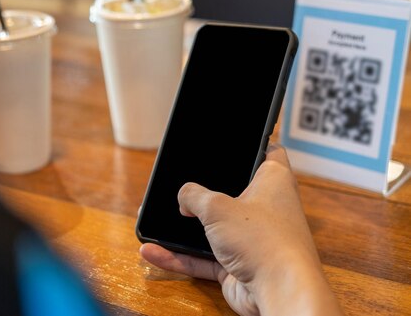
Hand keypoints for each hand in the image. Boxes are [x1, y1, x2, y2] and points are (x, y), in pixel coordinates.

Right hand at [139, 145, 343, 315]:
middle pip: (233, 189)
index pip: (267, 151)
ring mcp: (251, 237)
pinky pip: (203, 256)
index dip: (252, 143)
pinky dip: (180, 256)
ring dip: (187, 227)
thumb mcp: (217, 207)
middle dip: (206, 188)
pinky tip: (154, 252)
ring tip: (157, 217)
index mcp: (273, 180)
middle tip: (182, 179)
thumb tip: (184, 197)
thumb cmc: (263, 241)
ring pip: (214, 226)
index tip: (233, 138)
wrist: (278, 293)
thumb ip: (193, 195)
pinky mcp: (238, 264)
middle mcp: (265, 207)